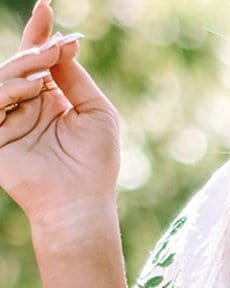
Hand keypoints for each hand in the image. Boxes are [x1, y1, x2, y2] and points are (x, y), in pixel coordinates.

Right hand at [0, 0, 119, 233]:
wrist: (82, 202)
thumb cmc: (96, 163)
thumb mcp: (96, 111)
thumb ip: (75, 77)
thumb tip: (62, 44)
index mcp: (50, 101)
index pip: (38, 60)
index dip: (40, 33)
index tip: (46, 8)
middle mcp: (27, 107)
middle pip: (20, 64)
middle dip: (36, 49)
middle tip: (54, 45)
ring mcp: (9, 121)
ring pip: (4, 78)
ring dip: (25, 67)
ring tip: (46, 68)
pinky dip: (10, 89)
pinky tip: (33, 88)